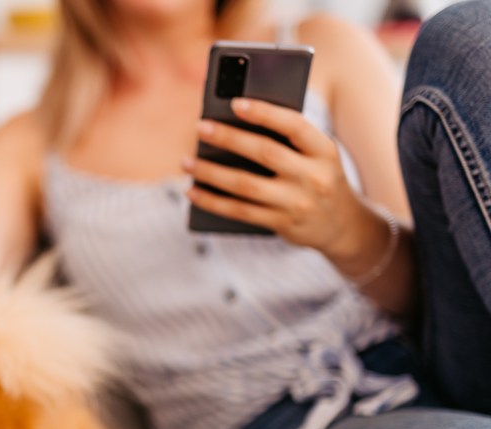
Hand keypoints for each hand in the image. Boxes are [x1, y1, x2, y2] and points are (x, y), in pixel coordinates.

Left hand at [183, 97, 370, 261]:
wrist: (343, 225)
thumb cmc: (318, 176)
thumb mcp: (316, 155)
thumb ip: (287, 139)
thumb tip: (232, 124)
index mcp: (324, 150)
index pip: (295, 126)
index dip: (265, 113)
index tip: (235, 102)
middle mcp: (313, 176)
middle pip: (264, 153)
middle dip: (229, 138)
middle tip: (200, 126)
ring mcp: (297, 203)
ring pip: (245, 185)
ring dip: (210, 173)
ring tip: (186, 162)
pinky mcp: (281, 224)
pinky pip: (239, 211)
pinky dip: (212, 201)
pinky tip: (192, 191)